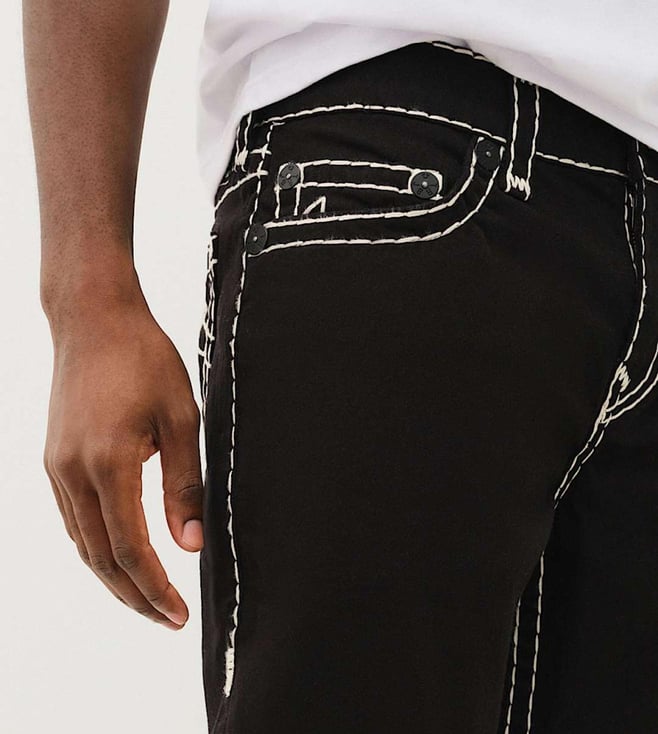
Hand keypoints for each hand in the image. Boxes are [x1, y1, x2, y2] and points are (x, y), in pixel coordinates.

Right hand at [43, 289, 203, 630]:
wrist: (93, 318)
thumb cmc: (144, 359)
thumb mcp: (180, 418)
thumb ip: (184, 484)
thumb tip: (190, 545)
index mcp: (108, 463)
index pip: (130, 549)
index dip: (155, 588)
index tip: (179, 615)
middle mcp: (73, 472)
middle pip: (100, 558)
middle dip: (135, 595)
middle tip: (166, 619)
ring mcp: (56, 467)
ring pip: (82, 543)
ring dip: (114, 576)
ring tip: (147, 597)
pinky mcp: (53, 459)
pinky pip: (73, 520)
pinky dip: (97, 547)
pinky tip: (120, 555)